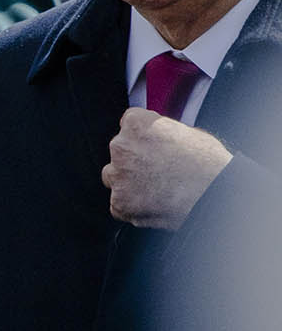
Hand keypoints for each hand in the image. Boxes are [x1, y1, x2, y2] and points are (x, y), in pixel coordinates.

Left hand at [103, 108, 233, 229]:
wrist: (217, 193)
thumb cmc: (209, 163)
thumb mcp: (186, 133)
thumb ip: (160, 133)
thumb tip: (155, 139)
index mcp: (136, 123)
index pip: (128, 125)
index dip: (143, 137)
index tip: (153, 146)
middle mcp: (120, 146)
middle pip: (119, 152)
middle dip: (134, 160)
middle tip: (159, 171)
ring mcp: (118, 175)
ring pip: (113, 177)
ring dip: (128, 182)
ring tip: (158, 189)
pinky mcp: (120, 202)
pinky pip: (119, 204)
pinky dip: (132, 207)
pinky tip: (155, 205)